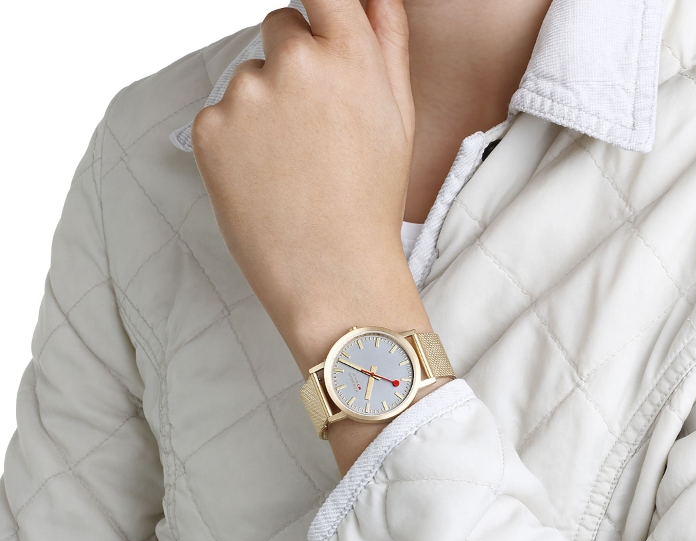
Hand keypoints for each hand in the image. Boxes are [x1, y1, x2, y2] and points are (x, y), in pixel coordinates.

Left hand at [191, 0, 431, 375]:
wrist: (331, 271)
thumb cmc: (370, 202)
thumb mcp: (398, 118)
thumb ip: (387, 40)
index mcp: (348, 54)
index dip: (318, 5)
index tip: (316, 24)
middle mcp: (294, 62)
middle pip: (280, 27)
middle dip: (295, 61)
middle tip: (313, 127)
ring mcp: (245, 96)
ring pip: (249, 77)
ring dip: (264, 106)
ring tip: (289, 164)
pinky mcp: (209, 130)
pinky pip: (221, 115)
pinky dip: (236, 140)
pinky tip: (263, 178)